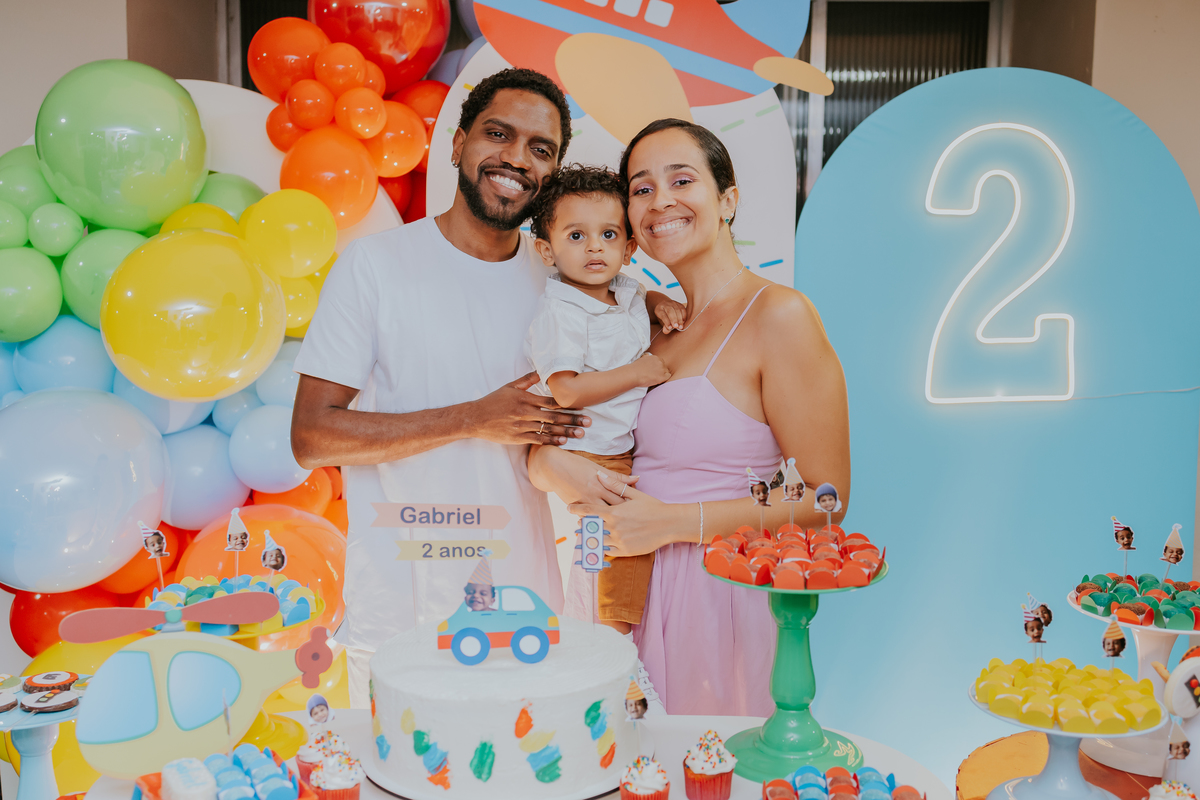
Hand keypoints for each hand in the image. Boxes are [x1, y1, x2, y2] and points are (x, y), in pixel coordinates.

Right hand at [469, 372, 589, 445]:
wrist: (476, 418)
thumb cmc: (493, 401)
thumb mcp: (510, 386)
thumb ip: (527, 380)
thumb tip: (541, 372)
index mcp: (526, 399)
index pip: (551, 401)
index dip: (568, 404)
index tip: (582, 407)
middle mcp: (526, 412)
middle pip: (554, 416)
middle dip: (573, 419)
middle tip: (589, 422)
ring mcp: (522, 426)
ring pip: (548, 429)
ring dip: (566, 432)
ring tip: (580, 434)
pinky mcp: (518, 437)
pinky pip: (538, 440)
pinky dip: (551, 441)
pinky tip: (563, 442)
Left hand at [568, 472, 683, 556]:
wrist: (669, 524)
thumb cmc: (653, 507)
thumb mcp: (634, 495)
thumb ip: (615, 486)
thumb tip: (599, 474)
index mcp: (614, 512)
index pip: (589, 511)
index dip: (576, 509)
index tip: (568, 508)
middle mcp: (614, 527)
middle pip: (590, 528)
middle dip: (582, 526)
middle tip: (577, 526)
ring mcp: (619, 540)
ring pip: (597, 541)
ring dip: (589, 539)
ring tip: (584, 539)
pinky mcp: (625, 551)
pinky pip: (608, 551)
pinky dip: (601, 549)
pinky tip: (598, 548)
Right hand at [632, 353, 670, 387]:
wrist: (633, 374)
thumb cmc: (635, 368)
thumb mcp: (642, 359)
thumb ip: (647, 358)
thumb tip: (647, 357)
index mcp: (655, 357)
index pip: (660, 362)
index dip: (657, 367)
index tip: (654, 370)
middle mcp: (659, 362)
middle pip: (664, 366)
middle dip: (660, 370)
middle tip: (654, 375)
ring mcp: (662, 369)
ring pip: (666, 372)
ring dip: (662, 375)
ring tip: (655, 378)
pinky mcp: (662, 377)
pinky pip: (668, 377)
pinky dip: (664, 379)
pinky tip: (659, 380)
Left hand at [654, 298, 686, 333]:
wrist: (666, 307)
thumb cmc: (664, 316)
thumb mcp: (662, 321)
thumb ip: (664, 326)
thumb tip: (666, 331)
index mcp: (659, 309)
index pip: (663, 315)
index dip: (666, 321)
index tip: (670, 328)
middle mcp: (665, 304)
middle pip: (670, 311)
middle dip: (674, 319)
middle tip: (676, 327)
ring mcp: (673, 303)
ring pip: (677, 310)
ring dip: (679, 319)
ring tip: (680, 326)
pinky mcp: (679, 304)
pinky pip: (682, 309)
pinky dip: (684, 316)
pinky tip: (683, 322)